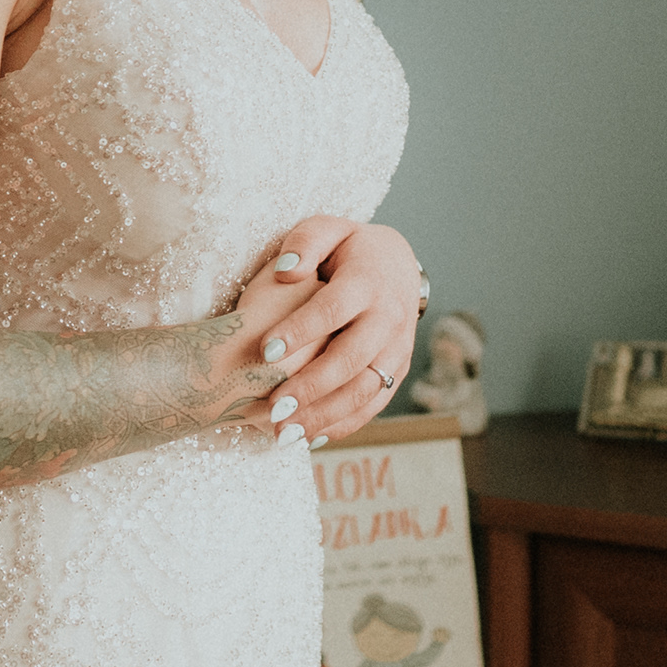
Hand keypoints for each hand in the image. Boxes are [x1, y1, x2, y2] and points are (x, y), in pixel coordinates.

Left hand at [219, 213, 423, 447]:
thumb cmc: (349, 248)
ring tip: (284, 434)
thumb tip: (286, 272)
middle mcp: (388, 318)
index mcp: (368, 281)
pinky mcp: (398, 371)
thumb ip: (305, 242)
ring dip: (324, 415)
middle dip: (311, 386)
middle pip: (350, 358)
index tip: (265, 351)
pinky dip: (344, 425)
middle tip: (272, 408)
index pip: (334, 309)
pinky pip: (374, 404)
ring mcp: (397, 349)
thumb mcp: (330, 229)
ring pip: (364, 389)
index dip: (301, 330)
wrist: (400, 265)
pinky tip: (309, 438)